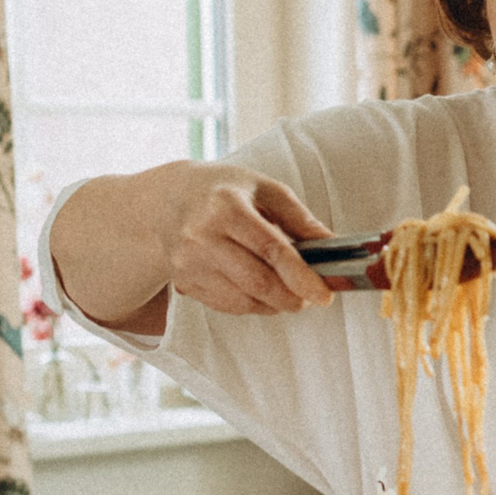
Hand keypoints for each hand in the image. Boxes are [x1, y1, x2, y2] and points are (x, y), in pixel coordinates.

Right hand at [141, 161, 335, 316]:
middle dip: (292, 298)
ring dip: (275, 304)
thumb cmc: (221, 190)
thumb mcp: (262, 188)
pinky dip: (253, 305)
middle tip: (310, 297)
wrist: (164, 200)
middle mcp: (202, 237)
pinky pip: (228, 306)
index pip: (271, 250)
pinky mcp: (185, 283)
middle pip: (258, 283)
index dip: (301, 277)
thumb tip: (331, 245)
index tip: (324, 295)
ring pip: (244, 301)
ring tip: (288, 292)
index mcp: (226, 207)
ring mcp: (190, 263)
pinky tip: (260, 291)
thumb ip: (298, 217)